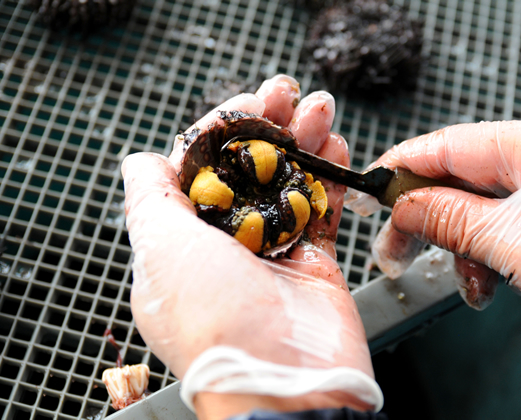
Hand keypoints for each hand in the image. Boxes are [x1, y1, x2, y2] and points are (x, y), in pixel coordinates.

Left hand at [121, 75, 376, 418]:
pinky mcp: (316, 262)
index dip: (223, 129)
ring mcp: (274, 253)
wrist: (285, 379)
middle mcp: (227, 246)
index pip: (200, 168)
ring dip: (305, 142)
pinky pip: (324, 209)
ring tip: (320, 110)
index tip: (248, 102)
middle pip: (249, 169)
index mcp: (184, 242)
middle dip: (270, 126)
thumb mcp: (162, 250)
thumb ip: (149, 198)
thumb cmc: (214, 318)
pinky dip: (332, 176)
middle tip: (289, 95)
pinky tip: (337, 146)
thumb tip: (140, 160)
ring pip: (289, 182)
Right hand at [372, 110, 520, 335]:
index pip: (449, 143)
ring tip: (469, 284)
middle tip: (400, 251)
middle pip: (469, 176)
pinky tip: (495, 279)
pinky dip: (499, 248)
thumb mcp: (516, 246)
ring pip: (493, 202)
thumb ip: (450, 220)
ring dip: (469, 244)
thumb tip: (404, 207)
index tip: (374, 188)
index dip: (402, 167)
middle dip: (433, 219)